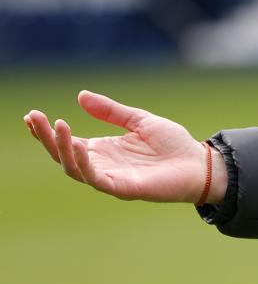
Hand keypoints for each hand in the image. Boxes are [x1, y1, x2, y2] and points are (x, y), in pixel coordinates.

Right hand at [23, 90, 226, 203]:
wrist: (199, 163)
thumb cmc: (172, 144)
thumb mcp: (139, 120)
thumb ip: (111, 111)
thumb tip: (80, 95)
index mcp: (103, 150)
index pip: (66, 142)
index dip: (48, 131)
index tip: (31, 115)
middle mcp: (102, 165)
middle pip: (63, 155)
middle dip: (46, 138)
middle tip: (34, 118)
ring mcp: (111, 177)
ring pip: (74, 168)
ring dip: (62, 148)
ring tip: (58, 126)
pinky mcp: (123, 188)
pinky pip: (96, 178)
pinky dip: (84, 163)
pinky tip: (79, 145)